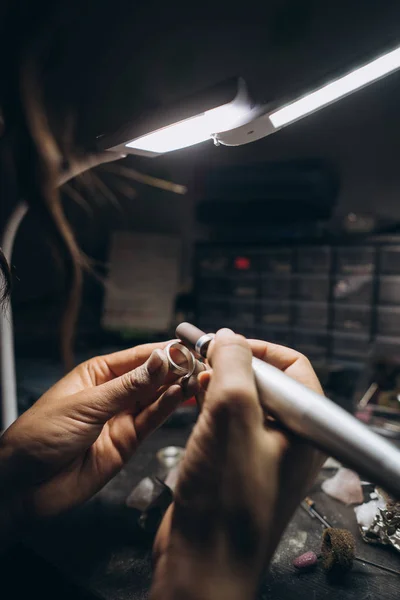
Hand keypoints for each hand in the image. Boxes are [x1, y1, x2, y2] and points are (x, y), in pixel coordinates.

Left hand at [0, 342, 198, 525]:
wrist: (25, 485)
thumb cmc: (41, 435)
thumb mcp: (86, 404)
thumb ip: (128, 386)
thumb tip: (160, 360)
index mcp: (98, 374)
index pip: (138, 357)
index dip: (164, 351)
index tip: (187, 347)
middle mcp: (113, 394)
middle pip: (152, 377)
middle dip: (175, 369)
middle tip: (200, 362)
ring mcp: (122, 418)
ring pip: (156, 398)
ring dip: (177, 388)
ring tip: (198, 377)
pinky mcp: (128, 442)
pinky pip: (152, 421)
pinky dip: (168, 408)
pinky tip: (181, 396)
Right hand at [151, 330, 323, 599]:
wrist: (202, 562)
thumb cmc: (223, 499)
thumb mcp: (231, 417)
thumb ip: (235, 366)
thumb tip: (229, 337)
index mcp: (305, 429)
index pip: (293, 367)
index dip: (258, 349)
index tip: (224, 344)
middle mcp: (290, 440)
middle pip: (266, 382)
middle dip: (232, 366)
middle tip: (201, 362)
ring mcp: (263, 454)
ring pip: (243, 402)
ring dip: (217, 385)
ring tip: (192, 381)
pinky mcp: (237, 465)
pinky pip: (228, 423)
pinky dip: (210, 407)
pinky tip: (190, 403)